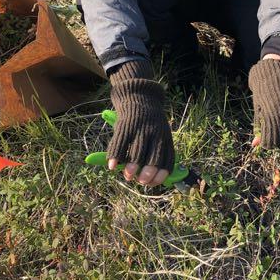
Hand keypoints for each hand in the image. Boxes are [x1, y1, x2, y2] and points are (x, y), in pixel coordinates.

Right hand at [107, 60, 174, 185]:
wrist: (139, 96)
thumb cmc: (149, 122)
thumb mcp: (159, 133)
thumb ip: (156, 152)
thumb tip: (151, 178)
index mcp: (165, 137)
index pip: (167, 160)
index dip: (160, 175)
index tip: (152, 183)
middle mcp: (155, 133)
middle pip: (154, 157)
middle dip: (148, 173)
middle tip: (140, 181)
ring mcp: (140, 129)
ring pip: (137, 152)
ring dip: (132, 167)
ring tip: (127, 175)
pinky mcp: (126, 125)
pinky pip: (120, 143)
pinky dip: (115, 157)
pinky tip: (112, 166)